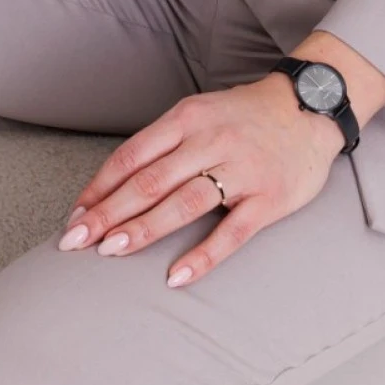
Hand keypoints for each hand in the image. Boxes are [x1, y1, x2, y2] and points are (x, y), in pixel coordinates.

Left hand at [57, 74, 345, 289]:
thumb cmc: (245, 117)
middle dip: (108, 212)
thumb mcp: (201, 114)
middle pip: (149, 180)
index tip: (74, 216)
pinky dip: (202, 256)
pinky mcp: (268, 198)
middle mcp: (210, 140)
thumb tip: (115, 184)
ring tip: (111, 251)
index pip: (132, 155)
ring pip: (183, 203)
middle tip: (75, 241)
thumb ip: (164, 144)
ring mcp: (241, 169)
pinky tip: (175, 276)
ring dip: (143, 229)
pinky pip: (231, 232)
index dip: (99, 187)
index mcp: (188, 117)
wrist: (310, 107)